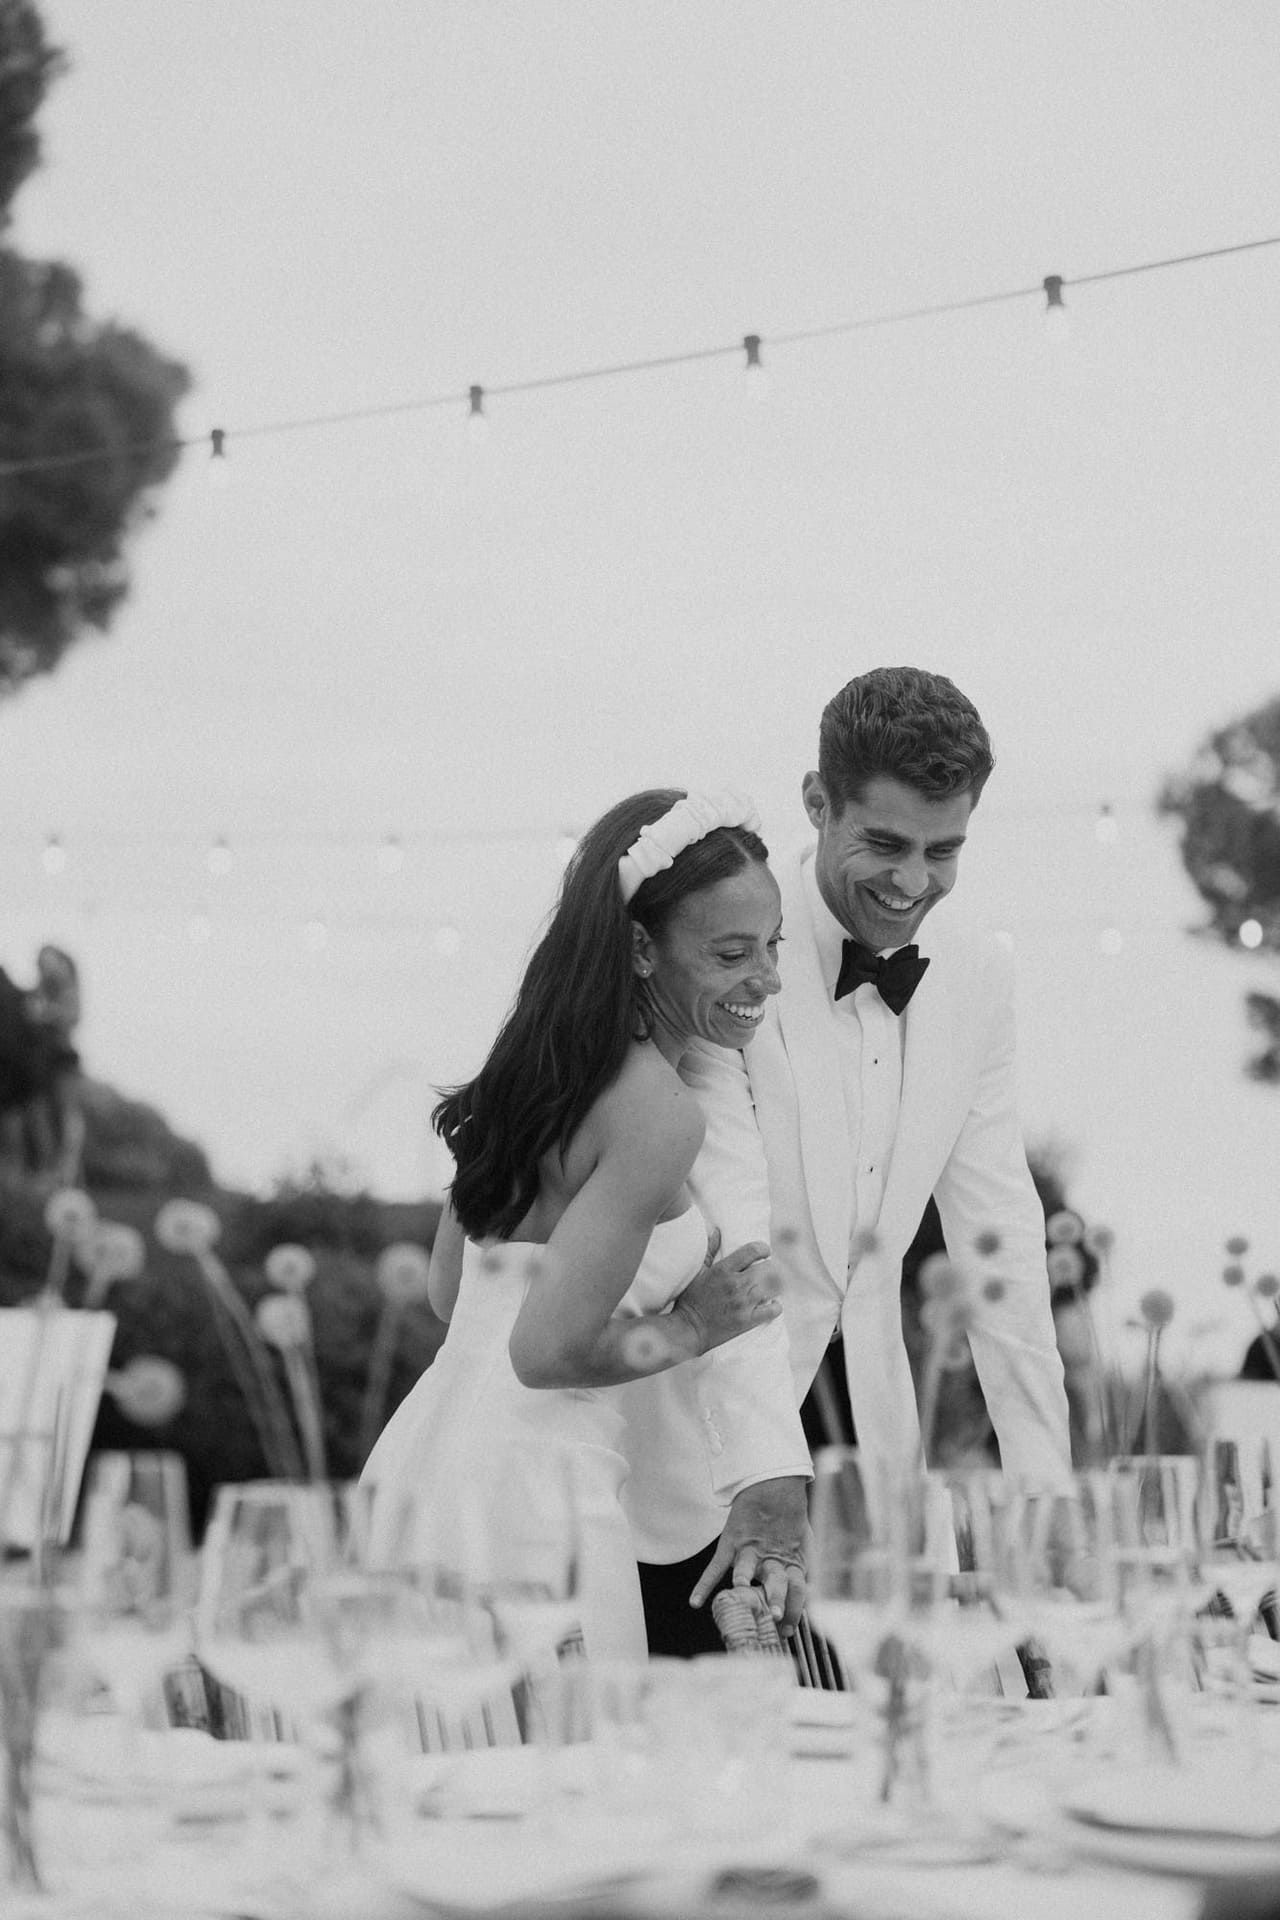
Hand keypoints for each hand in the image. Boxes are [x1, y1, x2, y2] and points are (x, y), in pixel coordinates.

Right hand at [670, 1235, 781, 1354]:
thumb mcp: (697, 1272)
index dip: (763, 1249)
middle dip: (769, 1268)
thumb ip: (709, 1251)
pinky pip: (772, 1310)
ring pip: (773, 1287)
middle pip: (767, 1268)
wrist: (689, 1329)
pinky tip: (771, 1304)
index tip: (765, 1252)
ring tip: (769, 1287)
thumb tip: (717, 1232)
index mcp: (723, 1270)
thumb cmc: (691, 1299)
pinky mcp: (748, 1320)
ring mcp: (743, 1303)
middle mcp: (736, 1284)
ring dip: (773, 1285)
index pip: (753, 1251)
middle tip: (765, 1272)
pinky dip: (775, 1306)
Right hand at [689, 1477, 809, 1631]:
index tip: (787, 1631)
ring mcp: (750, 1550)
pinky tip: (696, 1602)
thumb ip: (805, 1569)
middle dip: (775, 1599)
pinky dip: (704, 1583)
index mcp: (792, 1561)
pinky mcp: (731, 1542)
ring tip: (742, 1589)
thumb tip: (809, 1595)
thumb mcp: (806, 1544)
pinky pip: (716, 1565)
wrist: (774, 1486)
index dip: (795, 1610)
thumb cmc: (790, 1519)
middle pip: (775, 1582)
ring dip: (745, 1581)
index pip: (796, 1590)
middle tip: (775, 1615)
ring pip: (747, 1569)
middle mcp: (771, 1558)